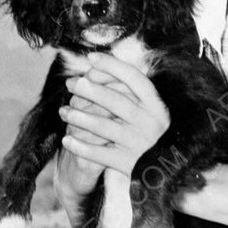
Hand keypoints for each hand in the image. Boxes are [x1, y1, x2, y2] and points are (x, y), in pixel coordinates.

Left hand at [59, 52, 169, 176]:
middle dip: (89, 89)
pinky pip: (98, 154)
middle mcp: (150, 123)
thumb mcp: (150, 110)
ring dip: (78, 117)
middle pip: (115, 100)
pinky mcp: (127, 163)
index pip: (134, 78)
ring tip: (63, 112)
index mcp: (156, 106)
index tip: (91, 58)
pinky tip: (67, 139)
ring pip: (103, 126)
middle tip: (71, 84)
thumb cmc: (149, 132)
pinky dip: (80, 146)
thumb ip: (131, 91)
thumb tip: (96, 66)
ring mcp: (138, 144)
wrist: (163, 170)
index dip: (112, 65)